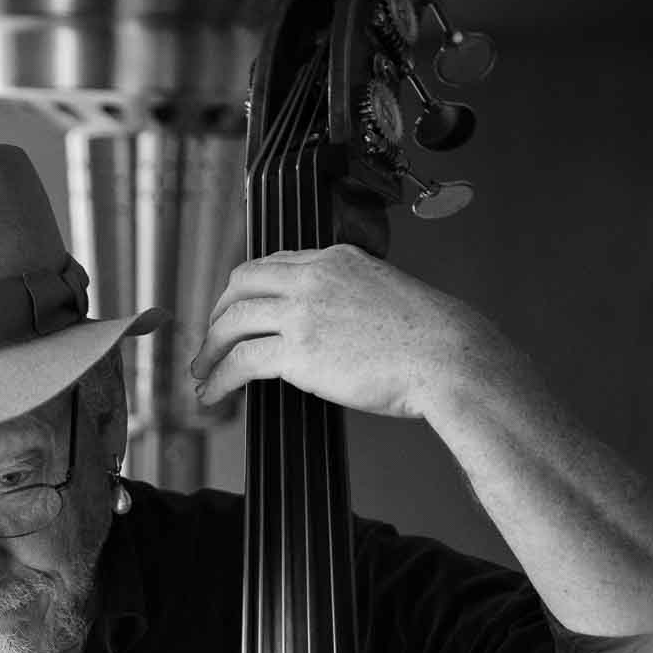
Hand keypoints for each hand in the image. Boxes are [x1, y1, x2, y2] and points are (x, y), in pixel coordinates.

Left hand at [189, 244, 518, 421]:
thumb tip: (329, 326)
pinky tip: (213, 393)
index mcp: (337, 259)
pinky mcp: (298, 351)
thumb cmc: (432, 337)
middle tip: (211, 342)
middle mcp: (314, 277)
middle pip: (240, 285)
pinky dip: (219, 378)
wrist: (450, 356)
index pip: (272, 264)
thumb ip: (350, 298)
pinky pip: (240, 361)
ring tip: (203, 373)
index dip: (245, 290)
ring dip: (210, 350)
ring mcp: (303, 312)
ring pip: (232, 322)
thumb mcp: (386, 293)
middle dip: (218, 315)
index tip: (236, 312)